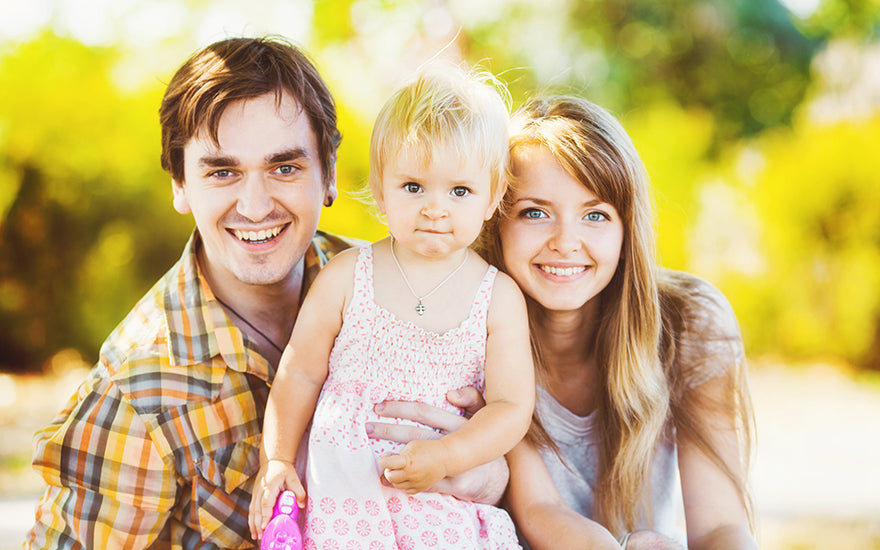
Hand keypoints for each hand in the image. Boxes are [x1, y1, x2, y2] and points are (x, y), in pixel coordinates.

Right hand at [248, 459, 304, 540]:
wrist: (273, 460)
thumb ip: (298, 490)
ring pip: (252, 511)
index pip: (266, 502)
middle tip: (262, 537)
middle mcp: (260, 490)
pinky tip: (254, 529)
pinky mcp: (254, 496)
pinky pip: (251, 509)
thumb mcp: (293, 476)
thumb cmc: (283, 469)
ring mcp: (255, 493)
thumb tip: (301, 504)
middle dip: (258, 524)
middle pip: (257, 510)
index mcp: (269, 485)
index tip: (265, 526)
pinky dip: (252, 520)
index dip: (265, 515)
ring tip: (257, 537)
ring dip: (253, 524)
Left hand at [366, 386, 508, 503]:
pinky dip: (408, 482)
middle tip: (366, 427)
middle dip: (388, 430)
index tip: (379, 406)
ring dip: (394, 459)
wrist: (499, 474)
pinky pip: (427, 484)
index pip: (424, 412)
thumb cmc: (484, 440)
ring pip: (419, 460)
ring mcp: (454, 464)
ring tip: (373, 458)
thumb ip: (471, 398)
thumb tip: (452, 393)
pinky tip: (390, 480)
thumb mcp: (483, 415)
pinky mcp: (456, 483)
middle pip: (415, 434)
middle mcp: (454, 442)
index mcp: (456, 423)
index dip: (401, 408)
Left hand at [378, 439, 448, 493]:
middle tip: (393, 465)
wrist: (446, 458)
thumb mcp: (411, 445)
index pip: (386, 464)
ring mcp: (416, 483)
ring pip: (396, 485)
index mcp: (407, 461)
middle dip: (388, 470)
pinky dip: (404, 484)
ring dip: (395, 478)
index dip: (383, 460)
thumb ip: (398, 454)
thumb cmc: (428, 448)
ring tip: (401, 470)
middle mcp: (411, 474)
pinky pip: (406, 490)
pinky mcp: (421, 488)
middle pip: (389, 477)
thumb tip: (388, 462)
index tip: (386, 458)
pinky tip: (408, 477)